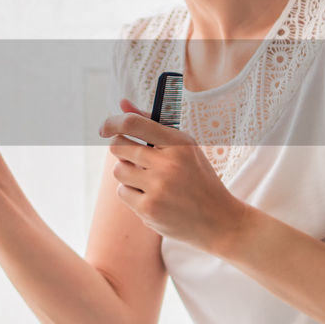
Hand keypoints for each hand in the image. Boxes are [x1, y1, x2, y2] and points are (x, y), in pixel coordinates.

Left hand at [99, 98, 248, 254]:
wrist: (219, 221)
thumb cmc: (198, 179)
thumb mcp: (183, 148)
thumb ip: (151, 123)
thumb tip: (122, 102)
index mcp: (179, 143)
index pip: (134, 123)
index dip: (112, 122)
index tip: (105, 127)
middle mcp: (169, 163)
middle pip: (118, 146)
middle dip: (120, 149)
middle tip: (132, 157)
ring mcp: (158, 188)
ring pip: (118, 171)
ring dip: (127, 175)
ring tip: (149, 181)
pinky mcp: (149, 209)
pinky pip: (122, 192)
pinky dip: (133, 195)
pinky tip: (153, 199)